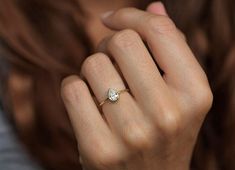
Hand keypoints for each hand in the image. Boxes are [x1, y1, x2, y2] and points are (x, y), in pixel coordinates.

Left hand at [61, 2, 212, 169]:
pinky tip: (88, 104)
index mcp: (195, 93)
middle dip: (109, 46)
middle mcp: (168, 114)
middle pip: (120, 42)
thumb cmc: (164, 130)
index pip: (159, 30)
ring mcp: (133, 134)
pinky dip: (75, 88)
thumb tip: (154, 5)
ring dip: (94, 70)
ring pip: (93, 64)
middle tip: (113, 64)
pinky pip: (72, 88)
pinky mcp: (99, 149)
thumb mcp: (180, 92)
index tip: (112, 19)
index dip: (131, 16)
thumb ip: (170, 47)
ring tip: (106, 90)